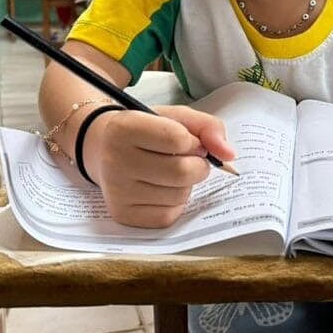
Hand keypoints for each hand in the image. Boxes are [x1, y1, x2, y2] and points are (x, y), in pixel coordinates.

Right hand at [82, 105, 235, 227]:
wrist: (104, 149)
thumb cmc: (145, 132)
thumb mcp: (173, 117)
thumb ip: (207, 127)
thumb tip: (228, 155)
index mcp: (124, 128)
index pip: (178, 139)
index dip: (193, 141)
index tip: (188, 141)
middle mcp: (115, 160)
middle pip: (181, 172)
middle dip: (197, 166)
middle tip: (189, 160)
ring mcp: (117, 191)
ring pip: (178, 196)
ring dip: (186, 185)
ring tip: (171, 173)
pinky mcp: (123, 215)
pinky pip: (169, 215)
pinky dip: (175, 203)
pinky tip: (162, 189)